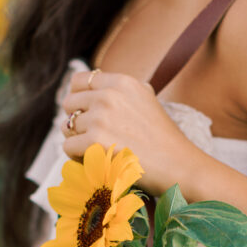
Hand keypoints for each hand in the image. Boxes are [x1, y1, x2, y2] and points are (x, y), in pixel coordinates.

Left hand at [59, 70, 198, 196]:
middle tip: (91, 138)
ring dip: (77, 142)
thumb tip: (93, 88)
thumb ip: (121, 92)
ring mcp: (101, 117)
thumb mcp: (147, 101)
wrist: (179, 166)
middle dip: (76, 122)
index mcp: (122, 82)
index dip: (77, 97)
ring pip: (67, 127)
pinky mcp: (95, 141)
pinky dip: (78, 158)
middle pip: (69, 104)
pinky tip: (97, 163)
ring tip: (97, 152)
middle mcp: (109, 95)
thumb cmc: (164, 140)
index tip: (83, 113)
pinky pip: (68, 148)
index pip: (79, 80)